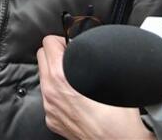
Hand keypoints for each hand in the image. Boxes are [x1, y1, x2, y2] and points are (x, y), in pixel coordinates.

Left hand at [37, 35, 153, 139]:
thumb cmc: (120, 118)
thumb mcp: (112, 78)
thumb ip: (95, 58)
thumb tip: (90, 47)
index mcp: (61, 76)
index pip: (48, 42)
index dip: (61, 41)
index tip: (70, 45)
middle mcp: (50, 91)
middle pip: (41, 58)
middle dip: (55, 54)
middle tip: (72, 58)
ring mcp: (49, 107)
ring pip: (44, 79)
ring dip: (55, 74)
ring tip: (75, 79)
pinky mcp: (51, 120)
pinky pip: (49, 99)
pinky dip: (58, 95)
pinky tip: (74, 99)